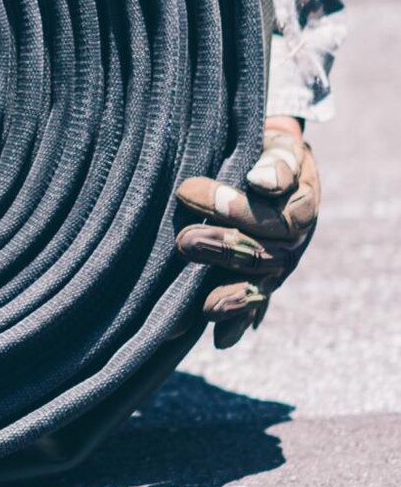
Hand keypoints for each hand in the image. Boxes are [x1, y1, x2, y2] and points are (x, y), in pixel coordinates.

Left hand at [175, 117, 318, 347]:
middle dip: (222, 249)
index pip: (272, 217)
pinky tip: (221, 338)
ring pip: (261, 285)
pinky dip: (240, 320)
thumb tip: (260, 182)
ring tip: (205, 307)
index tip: (186, 190)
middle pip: (264, 254)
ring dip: (234, 296)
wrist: (275, 164)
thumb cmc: (271, 152)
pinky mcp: (264, 277)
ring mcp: (281, 264)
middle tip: (183, 241)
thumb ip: (276, 163)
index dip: (233, 208)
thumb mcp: (281, 148)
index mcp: (302, 208)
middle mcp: (295, 243)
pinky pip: (256, 302)